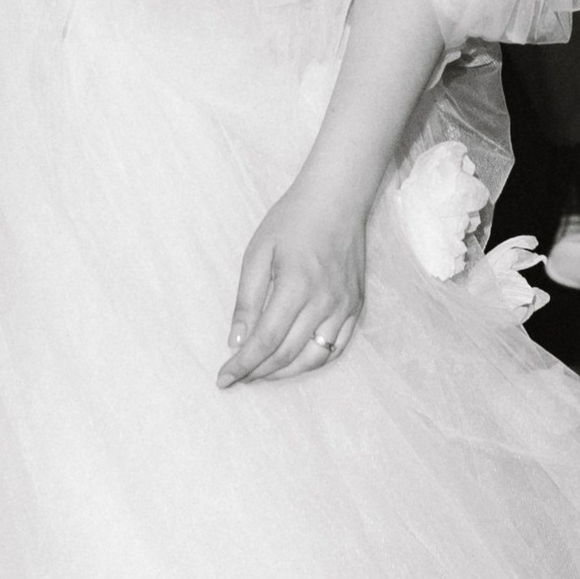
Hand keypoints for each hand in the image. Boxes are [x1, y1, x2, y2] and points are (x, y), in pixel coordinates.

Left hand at [222, 172, 366, 384]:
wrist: (337, 199)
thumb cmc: (292, 220)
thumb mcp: (258, 252)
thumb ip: (247, 300)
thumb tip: (236, 341)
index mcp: (295, 286)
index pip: (265, 341)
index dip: (242, 365)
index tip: (223, 379)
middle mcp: (324, 302)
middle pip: (287, 354)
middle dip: (258, 373)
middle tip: (237, 377)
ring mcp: (344, 306)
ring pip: (314, 358)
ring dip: (285, 373)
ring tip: (261, 373)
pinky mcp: (356, 305)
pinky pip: (336, 347)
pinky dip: (313, 361)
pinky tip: (294, 362)